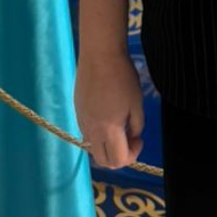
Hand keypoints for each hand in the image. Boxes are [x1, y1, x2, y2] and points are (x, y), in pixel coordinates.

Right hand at [75, 49, 145, 169]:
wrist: (99, 55)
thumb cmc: (122, 77)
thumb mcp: (137, 103)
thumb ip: (136, 126)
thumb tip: (132, 136)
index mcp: (108, 130)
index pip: (118, 161)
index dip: (133, 155)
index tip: (140, 139)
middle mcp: (91, 130)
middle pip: (103, 161)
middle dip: (119, 157)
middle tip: (130, 139)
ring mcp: (82, 121)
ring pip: (93, 147)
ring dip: (108, 146)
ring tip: (119, 126)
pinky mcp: (77, 110)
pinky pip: (87, 132)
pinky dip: (99, 134)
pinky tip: (107, 115)